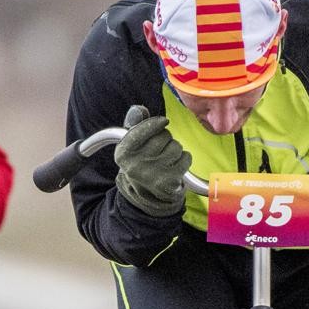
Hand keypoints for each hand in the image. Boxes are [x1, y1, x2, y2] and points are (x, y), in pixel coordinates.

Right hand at [112, 104, 188, 218]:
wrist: (147, 198)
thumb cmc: (141, 165)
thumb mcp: (131, 147)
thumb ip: (134, 125)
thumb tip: (139, 110)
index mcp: (123, 154)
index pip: (143, 127)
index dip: (156, 123)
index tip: (162, 122)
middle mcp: (135, 165)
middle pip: (163, 135)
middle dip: (165, 139)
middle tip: (159, 151)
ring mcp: (153, 174)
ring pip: (176, 146)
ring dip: (175, 150)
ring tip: (167, 160)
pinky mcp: (169, 181)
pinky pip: (185, 157)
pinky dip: (184, 160)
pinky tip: (175, 168)